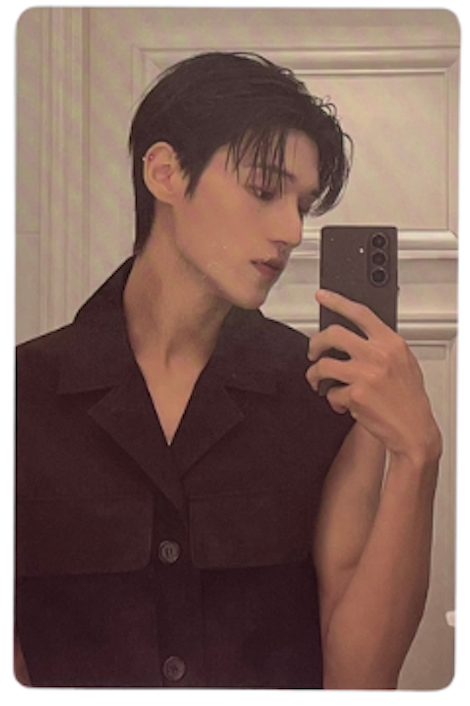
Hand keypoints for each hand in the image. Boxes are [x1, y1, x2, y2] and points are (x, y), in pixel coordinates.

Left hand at [306, 290, 441, 466]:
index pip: (360, 313)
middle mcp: (378, 355)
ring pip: (324, 365)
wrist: (413, 430)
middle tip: (313, 351)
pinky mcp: (355, 395)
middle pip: (333, 334)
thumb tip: (357, 337)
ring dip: (315, 375)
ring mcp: (365, 374)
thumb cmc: (409, 399)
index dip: (337, 301)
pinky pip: (331, 393)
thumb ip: (382, 347)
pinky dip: (333, 400)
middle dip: (316, 342)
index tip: (322, 295)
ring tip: (318, 382)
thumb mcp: (404, 363)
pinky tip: (343, 404)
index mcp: (391, 343)